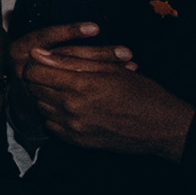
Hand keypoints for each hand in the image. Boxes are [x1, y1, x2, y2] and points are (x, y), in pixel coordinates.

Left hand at [16, 30, 195, 159]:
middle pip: (33, 88)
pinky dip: (56, 116)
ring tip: (68, 92)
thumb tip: (39, 53)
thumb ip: (71, 60)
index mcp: (81, 84)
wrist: (162, 127)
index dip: (36, 63)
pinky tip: (73, 109)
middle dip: (40, 79)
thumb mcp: (111, 68)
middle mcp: (72, 107)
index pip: (34, 71)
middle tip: (57, 75)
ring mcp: (73, 126)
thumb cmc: (142, 93)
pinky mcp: (77, 141)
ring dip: (47, 97)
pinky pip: (51, 125)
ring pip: (40, 107)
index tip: (44, 61)